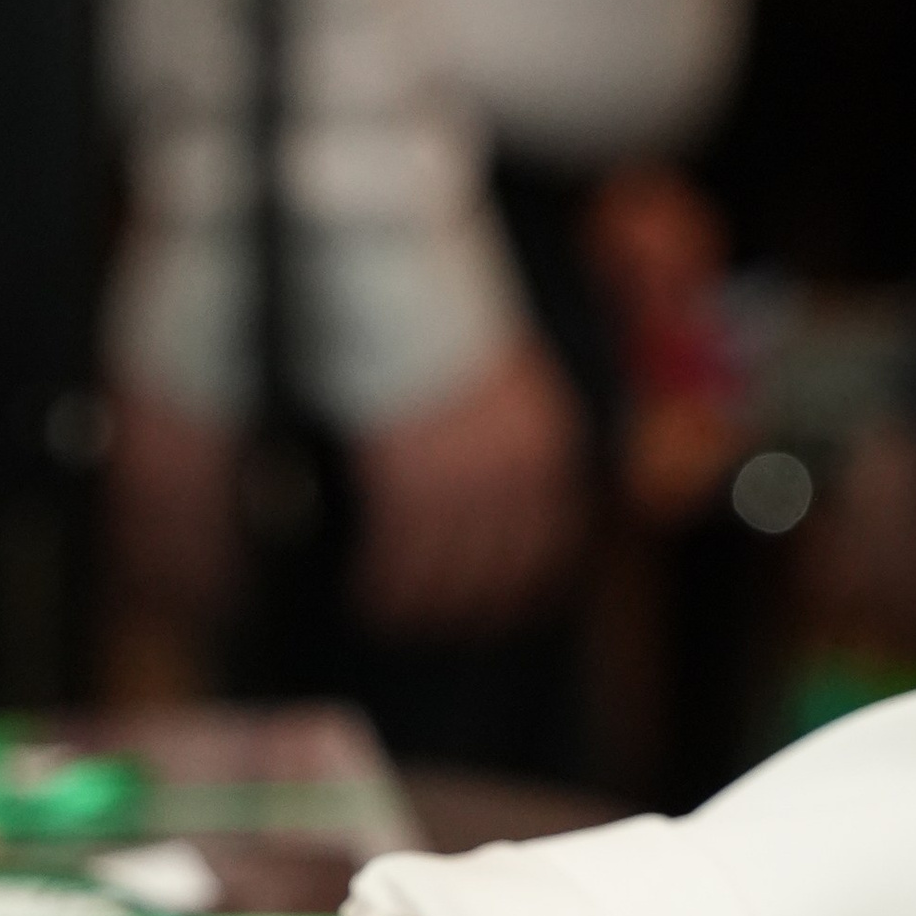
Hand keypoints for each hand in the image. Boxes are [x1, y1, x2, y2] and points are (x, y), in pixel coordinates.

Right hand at [352, 339, 587, 636]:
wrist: (407, 288)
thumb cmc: (447, 332)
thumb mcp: (509, 386)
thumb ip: (516, 450)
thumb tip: (500, 516)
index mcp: (548, 451)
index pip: (547, 546)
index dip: (517, 589)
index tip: (493, 612)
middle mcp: (515, 476)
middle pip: (493, 572)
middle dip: (461, 607)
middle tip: (433, 626)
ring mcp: (462, 486)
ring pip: (442, 575)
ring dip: (416, 605)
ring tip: (392, 617)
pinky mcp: (410, 488)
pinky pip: (398, 560)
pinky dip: (382, 586)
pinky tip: (368, 598)